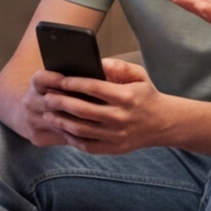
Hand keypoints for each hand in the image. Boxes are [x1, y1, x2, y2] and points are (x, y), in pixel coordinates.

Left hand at [36, 59, 171, 154]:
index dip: (73, 84)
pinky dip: (71, 138)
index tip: (59, 81)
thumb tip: (96, 62)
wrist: (163, 124)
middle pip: (82, 110)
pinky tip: (62, 129)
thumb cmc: (146, 95)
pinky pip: (86, 145)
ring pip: (81, 130)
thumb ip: (118, 66)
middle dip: (60, 103)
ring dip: (61, 121)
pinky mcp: (114, 148)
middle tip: (46, 98)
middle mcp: (120, 117)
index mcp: (126, 96)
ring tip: (48, 114)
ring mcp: (116, 135)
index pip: (93, 88)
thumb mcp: (139, 74)